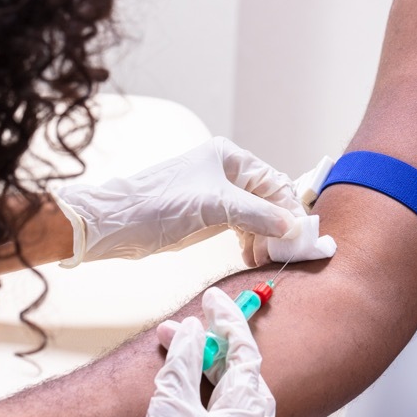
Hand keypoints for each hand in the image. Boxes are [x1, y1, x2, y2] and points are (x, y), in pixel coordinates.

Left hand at [54, 136, 305, 266]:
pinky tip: (251, 256)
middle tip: (282, 253)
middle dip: (278, 226)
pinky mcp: (209, 215)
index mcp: (230, 157)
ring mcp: (218, 195)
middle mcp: (227, 172)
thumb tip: (291, 226)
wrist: (117, 224)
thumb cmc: (160, 205)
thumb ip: (257, 214)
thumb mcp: (214, 207)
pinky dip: (250, 241)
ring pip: (257, 216)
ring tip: (264, 258)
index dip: (289, 209)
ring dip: (265, 238)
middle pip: (268, 199)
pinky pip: (242, 226)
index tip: (299, 236)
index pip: (274, 182)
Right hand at [83, 288, 300, 416]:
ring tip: (220, 363)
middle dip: (225, 350)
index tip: (214, 302)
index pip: (244, 354)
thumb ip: (186, 362)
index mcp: (245, 414)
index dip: (229, 322)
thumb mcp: (170, 405)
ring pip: (255, 408)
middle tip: (204, 329)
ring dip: (237, 382)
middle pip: (249, 379)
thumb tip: (194, 332)